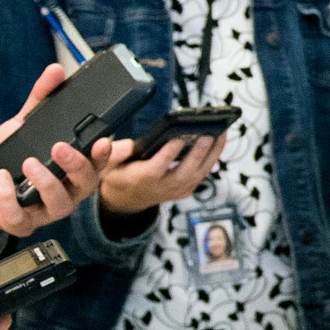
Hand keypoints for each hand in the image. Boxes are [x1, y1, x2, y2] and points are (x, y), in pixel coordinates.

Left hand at [0, 65, 116, 234]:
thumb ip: (40, 99)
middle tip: (59, 147)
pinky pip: (21, 217)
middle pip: (85, 186)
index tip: (102, 142)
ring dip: (46, 183)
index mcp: (72, 170)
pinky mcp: (20, 223)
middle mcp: (66, 192)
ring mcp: (44, 211)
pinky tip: (3, 179)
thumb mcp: (25, 124)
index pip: (97, 164)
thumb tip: (55, 71)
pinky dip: (11, 197)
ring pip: (58, 204)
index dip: (103, 156)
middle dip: (75, 166)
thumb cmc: (9, 155)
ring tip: (29, 163)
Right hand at [98, 135, 224, 216]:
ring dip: (212, 152)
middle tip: (207, 135)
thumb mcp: (108, 164)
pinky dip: (213, 155)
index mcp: (141, 179)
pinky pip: (203, 172)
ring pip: (199, 173)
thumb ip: (117, 152)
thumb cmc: (121, 175)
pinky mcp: (186, 188)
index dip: (168, 154)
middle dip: (197, 153)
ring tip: (221, 130)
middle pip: (184, 172)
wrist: (127, 199)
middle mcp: (162, 187)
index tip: (177, 138)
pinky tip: (219, 138)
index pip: (156, 168)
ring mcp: (177, 190)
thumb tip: (133, 144)